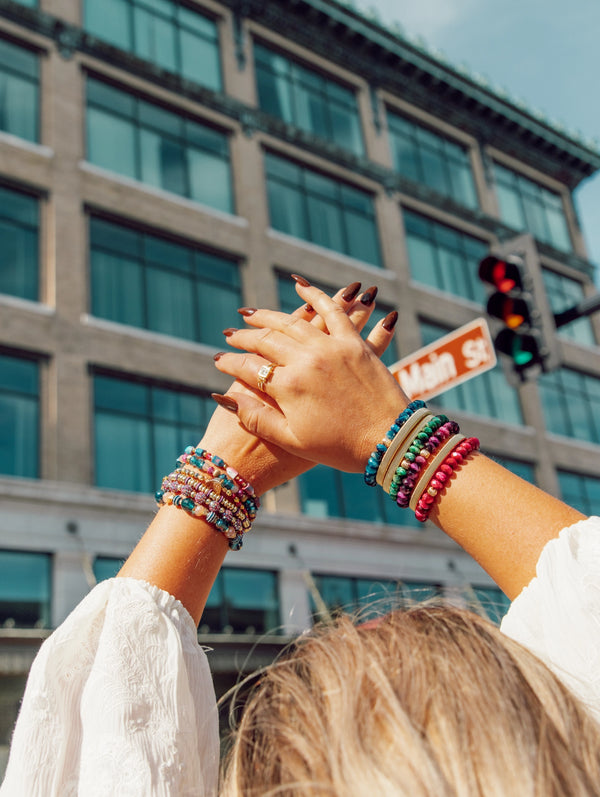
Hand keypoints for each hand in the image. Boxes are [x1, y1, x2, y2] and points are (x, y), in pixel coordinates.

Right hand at [213, 281, 408, 472]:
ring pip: (294, 322)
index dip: (230, 363)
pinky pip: (334, 313)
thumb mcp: (292, 440)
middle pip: (267, 339)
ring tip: (252, 314)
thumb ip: (256, 418)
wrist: (389, 442)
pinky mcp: (355, 344)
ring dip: (270, 316)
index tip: (219, 361)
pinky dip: (318, 297)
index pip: (248, 367)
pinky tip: (300, 288)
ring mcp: (333, 348)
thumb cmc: (339, 449)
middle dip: (244, 337)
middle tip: (232, 335)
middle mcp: (308, 361)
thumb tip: (223, 398)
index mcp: (289, 387)